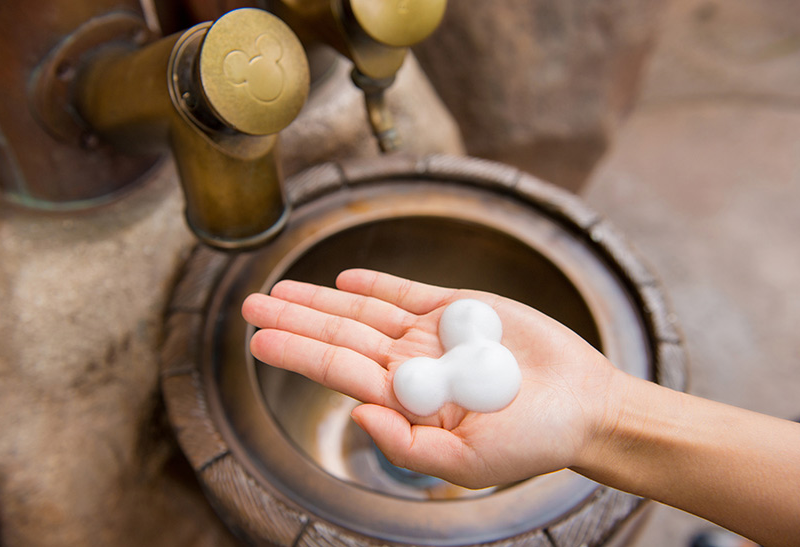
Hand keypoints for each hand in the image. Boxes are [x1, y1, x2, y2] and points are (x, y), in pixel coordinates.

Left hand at [241, 269, 619, 488]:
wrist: (584, 404)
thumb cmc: (534, 441)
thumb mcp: (467, 463)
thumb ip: (406, 444)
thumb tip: (355, 415)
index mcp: (408, 403)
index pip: (340, 372)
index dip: (298, 352)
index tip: (258, 339)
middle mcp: (411, 366)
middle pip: (340, 335)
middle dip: (294, 320)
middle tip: (250, 306)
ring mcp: (432, 335)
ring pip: (363, 311)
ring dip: (321, 299)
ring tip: (280, 289)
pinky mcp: (459, 308)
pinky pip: (408, 292)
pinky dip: (375, 285)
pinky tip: (343, 280)